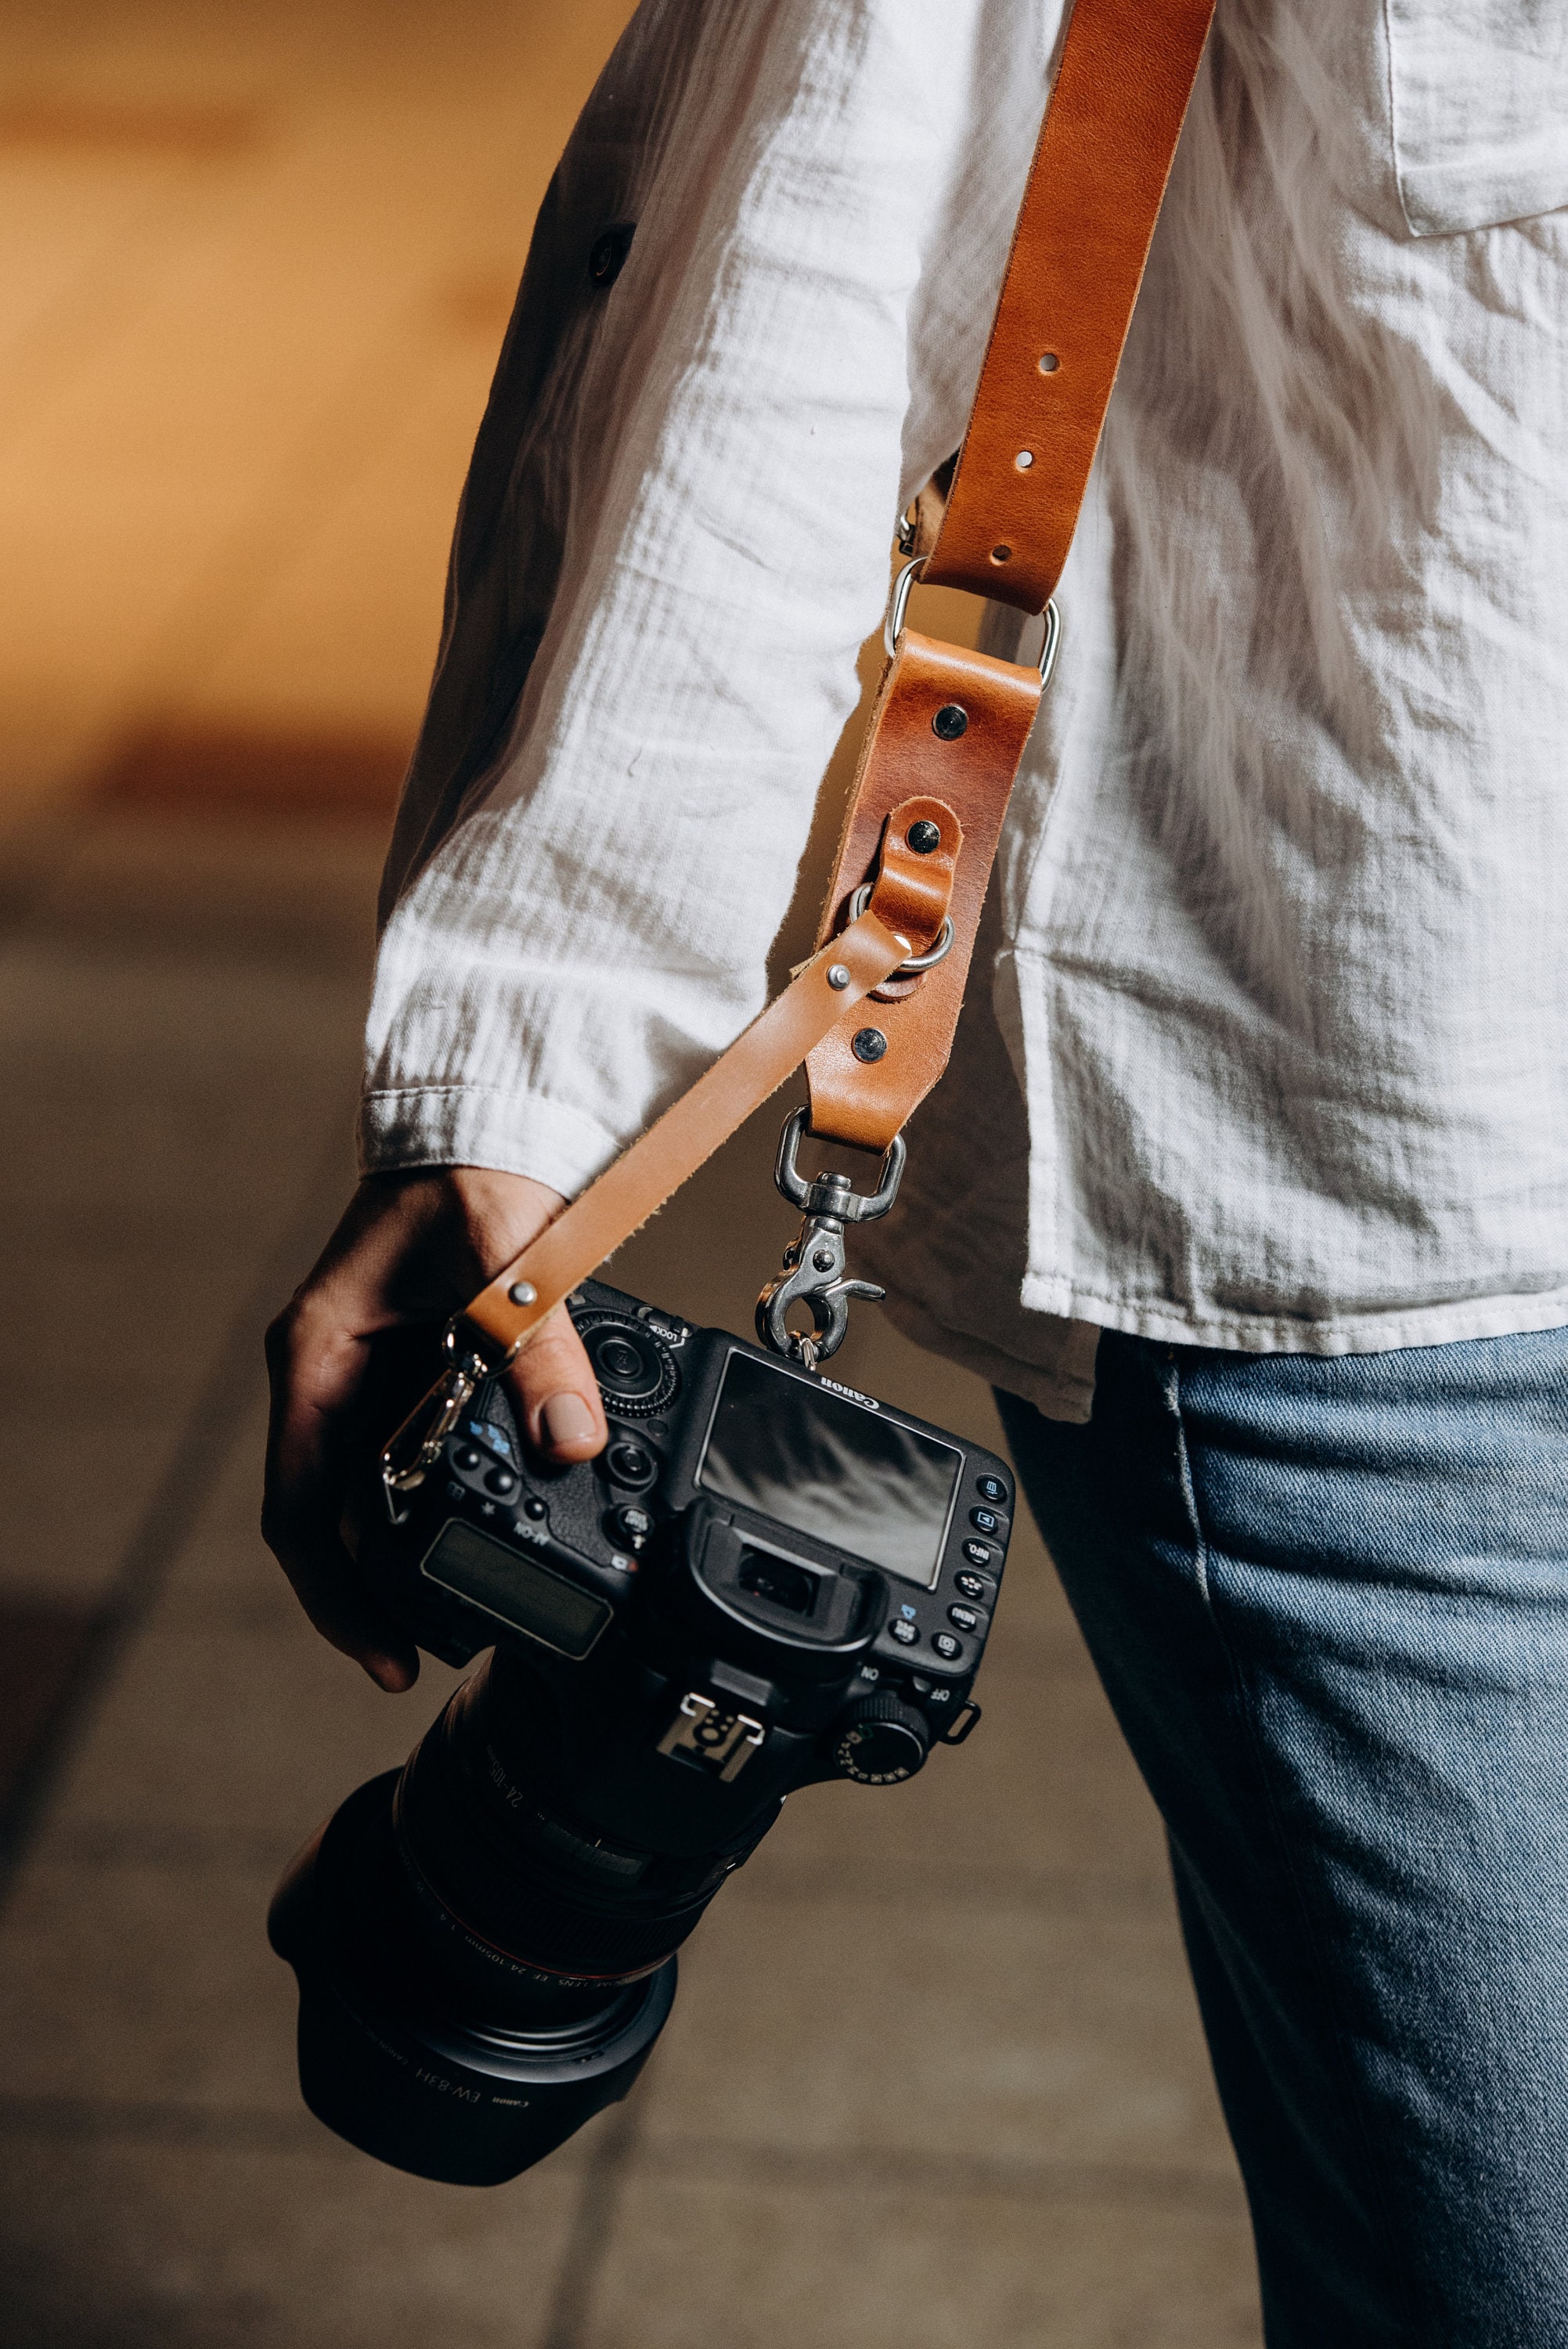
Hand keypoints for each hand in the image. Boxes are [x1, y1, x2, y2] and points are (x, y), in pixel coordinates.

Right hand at [262, 1167, 606, 1690]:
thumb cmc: (469, 1174)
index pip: (301, 1509)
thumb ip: (539, 1348)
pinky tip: (500, 1537)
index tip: (385, 1654)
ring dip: (415, 1558)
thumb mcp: (505, 1257)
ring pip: (378, 1497)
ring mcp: (374, 1379)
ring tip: (474, 1619)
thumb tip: (571, 1442)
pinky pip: (424, 1459)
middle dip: (379, 1595)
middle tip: (438, 1658)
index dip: (337, 1595)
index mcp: (317, 1357)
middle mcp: (333, 1377)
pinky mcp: (420, 1374)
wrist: (490, 1123)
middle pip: (336, 1521)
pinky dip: (455, 1505)